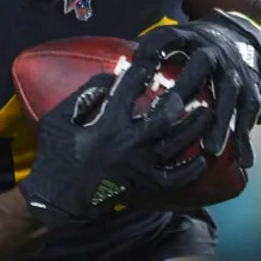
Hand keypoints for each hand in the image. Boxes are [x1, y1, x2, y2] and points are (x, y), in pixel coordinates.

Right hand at [19, 52, 213, 228]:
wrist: (57, 200)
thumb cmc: (54, 156)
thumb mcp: (58, 119)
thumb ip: (83, 96)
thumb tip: (109, 78)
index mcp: (108, 124)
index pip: (129, 89)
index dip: (141, 71)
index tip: (149, 59)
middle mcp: (130, 143)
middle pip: (165, 116)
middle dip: (179, 97)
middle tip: (191, 84)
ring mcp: (141, 166)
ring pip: (176, 144)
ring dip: (194, 127)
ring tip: (206, 111)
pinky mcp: (144, 185)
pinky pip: (175, 178)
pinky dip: (191, 169)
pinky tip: (202, 158)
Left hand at [134, 9, 260, 167]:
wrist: (239, 35)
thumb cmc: (194, 43)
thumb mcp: (174, 37)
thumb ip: (151, 48)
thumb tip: (124, 63)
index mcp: (192, 40)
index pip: (169, 39)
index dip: (154, 47)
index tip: (139, 61)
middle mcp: (216, 55)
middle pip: (203, 71)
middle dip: (188, 89)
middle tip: (174, 114)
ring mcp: (236, 74)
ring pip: (230, 99)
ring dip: (222, 124)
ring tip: (211, 150)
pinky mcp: (251, 91)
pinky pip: (249, 116)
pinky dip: (246, 138)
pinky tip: (243, 162)